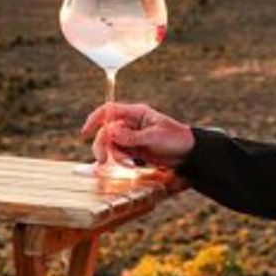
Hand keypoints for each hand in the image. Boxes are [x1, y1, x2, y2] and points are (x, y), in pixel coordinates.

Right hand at [79, 101, 194, 168]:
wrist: (189, 154)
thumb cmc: (176, 139)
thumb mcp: (154, 137)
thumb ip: (132, 136)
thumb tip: (111, 132)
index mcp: (136, 114)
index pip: (109, 111)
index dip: (95, 119)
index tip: (85, 132)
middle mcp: (130, 125)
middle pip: (106, 131)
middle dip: (102, 145)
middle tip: (103, 159)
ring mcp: (131, 138)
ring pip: (111, 146)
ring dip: (114, 156)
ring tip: (129, 164)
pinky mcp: (134, 151)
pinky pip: (119, 155)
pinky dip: (120, 161)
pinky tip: (129, 165)